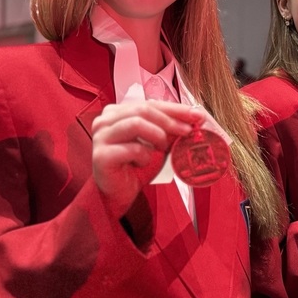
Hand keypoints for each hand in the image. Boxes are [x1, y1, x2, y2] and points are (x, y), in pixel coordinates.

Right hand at [90, 100, 203, 217]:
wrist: (119, 193)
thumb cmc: (136, 166)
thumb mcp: (158, 144)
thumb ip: (170, 129)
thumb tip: (194, 118)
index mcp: (118, 112)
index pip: (150, 104)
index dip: (175, 108)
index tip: (196, 115)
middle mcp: (105, 120)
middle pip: (143, 110)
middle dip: (170, 120)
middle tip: (188, 130)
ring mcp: (101, 136)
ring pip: (136, 123)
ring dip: (157, 136)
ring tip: (162, 148)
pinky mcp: (101, 155)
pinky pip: (132, 148)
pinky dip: (144, 156)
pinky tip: (143, 163)